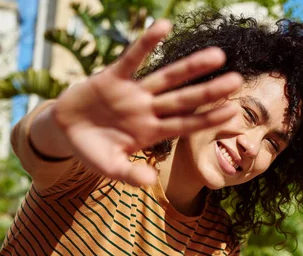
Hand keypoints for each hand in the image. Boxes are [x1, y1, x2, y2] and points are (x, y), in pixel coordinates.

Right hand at [50, 19, 242, 186]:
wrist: (65, 131)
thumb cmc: (92, 150)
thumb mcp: (110, 166)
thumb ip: (129, 174)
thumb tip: (150, 182)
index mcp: (151, 132)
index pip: (186, 125)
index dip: (208, 118)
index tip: (233, 112)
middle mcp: (148, 110)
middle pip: (184, 99)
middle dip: (209, 91)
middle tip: (237, 80)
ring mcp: (133, 93)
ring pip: (166, 77)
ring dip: (190, 67)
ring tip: (217, 55)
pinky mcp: (112, 77)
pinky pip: (132, 58)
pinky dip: (146, 43)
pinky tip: (164, 26)